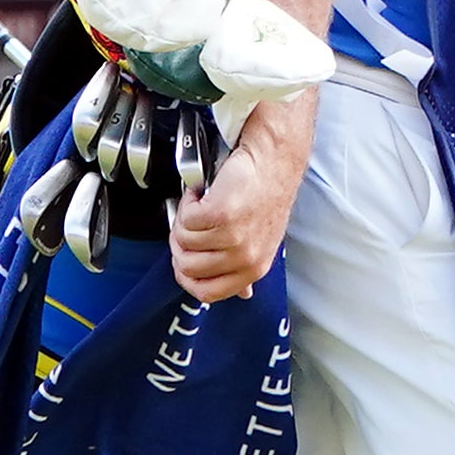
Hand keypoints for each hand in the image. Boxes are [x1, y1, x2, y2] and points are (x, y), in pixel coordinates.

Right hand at [169, 93, 311, 302]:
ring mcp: (234, 238)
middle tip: (194, 222)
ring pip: (183, 241)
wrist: (272, 160)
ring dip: (186, 218)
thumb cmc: (264, 194)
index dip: (187, 276)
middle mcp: (245, 257)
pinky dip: (189, 202)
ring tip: (205, 204)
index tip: (183, 260)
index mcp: (254, 269)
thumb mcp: (261, 242)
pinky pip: (185, 219)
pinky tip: (204, 193)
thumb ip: (245, 270)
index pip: (206, 293)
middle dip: (181, 243)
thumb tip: (242, 295)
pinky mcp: (222, 215)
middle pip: (187, 267)